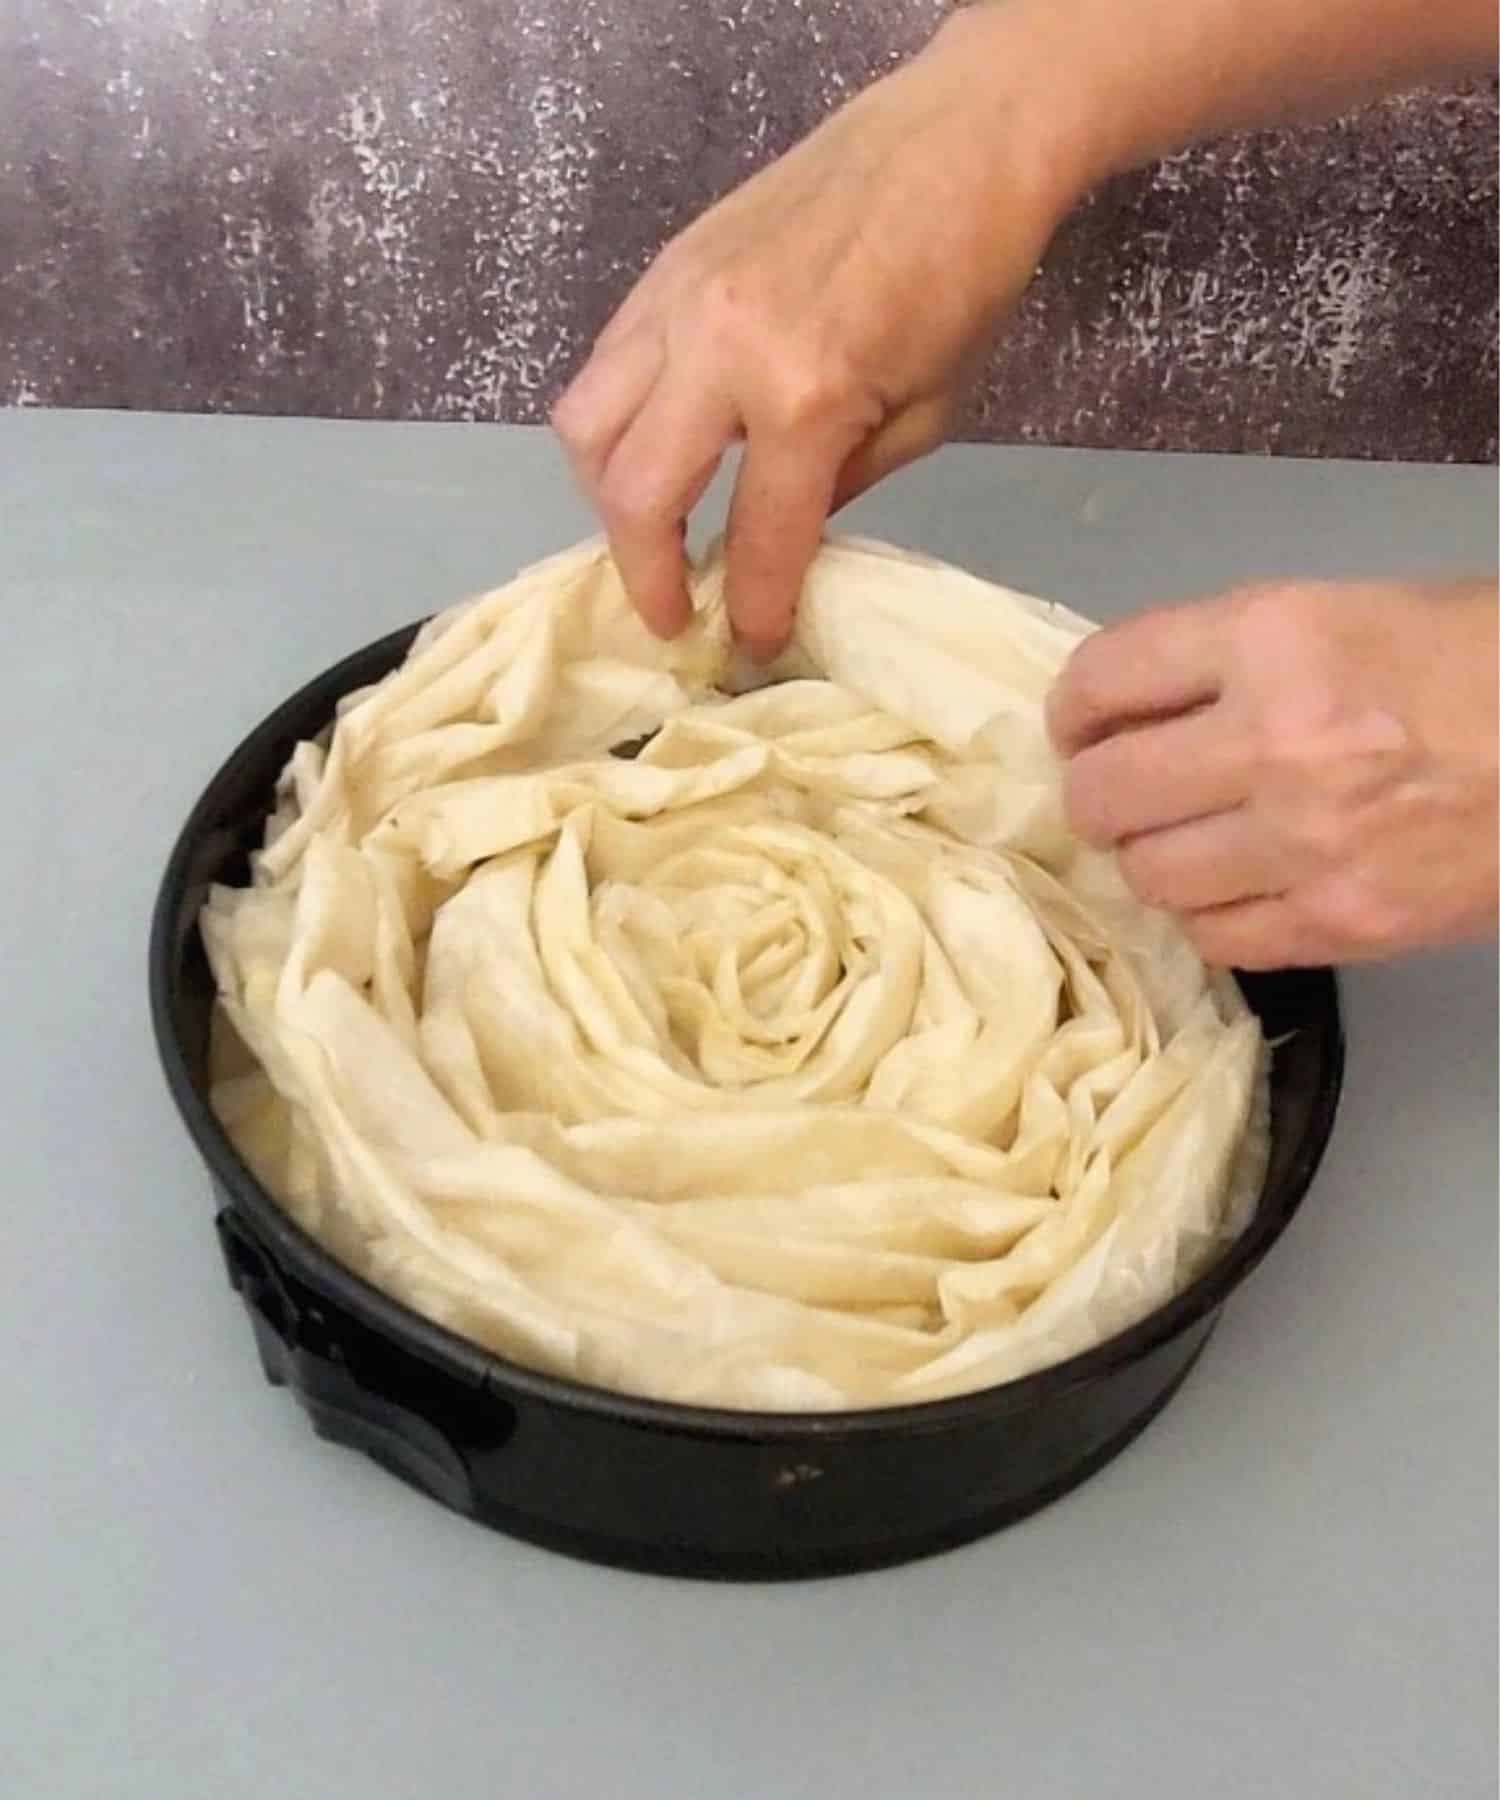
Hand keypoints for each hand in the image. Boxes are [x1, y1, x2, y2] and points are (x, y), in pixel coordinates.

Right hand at [552, 12, 1083, 660]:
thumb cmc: (967, 277)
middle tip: (670, 613)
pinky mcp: (663, 268)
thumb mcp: (926, 412)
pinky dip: (614, 425)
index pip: (753, 536)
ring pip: (585, 426)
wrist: (955, 137)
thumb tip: (780, 548)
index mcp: (803, 395)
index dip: (749, 607)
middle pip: (632, 492)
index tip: (746, 643)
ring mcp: (678, 301)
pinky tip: (655, 449)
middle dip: (644, 573)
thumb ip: (841, 486)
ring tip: (649, 531)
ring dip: (607, 499)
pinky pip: (603, 367)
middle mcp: (719, 350)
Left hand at [1047, 580, 1498, 966]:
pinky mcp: (1342, 924)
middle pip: (1105, 792)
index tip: (1079, 725)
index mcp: (1275, 639)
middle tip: (1118, 791)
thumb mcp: (1352, 612)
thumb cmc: (1481, 660)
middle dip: (1096, 792)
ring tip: (1180, 840)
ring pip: (1147, 875)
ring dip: (1149, 858)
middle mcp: (1272, 743)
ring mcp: (1305, 845)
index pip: (1105, 676)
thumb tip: (1138, 708)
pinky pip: (1216, 939)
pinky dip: (1206, 916)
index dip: (1073, 706)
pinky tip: (1232, 889)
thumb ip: (1235, 655)